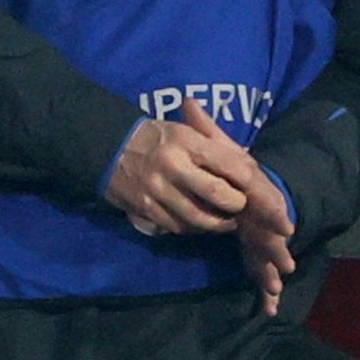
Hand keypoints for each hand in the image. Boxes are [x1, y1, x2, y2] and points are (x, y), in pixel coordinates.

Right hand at [105, 100, 256, 234]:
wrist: (106, 147)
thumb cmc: (155, 138)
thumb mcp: (184, 131)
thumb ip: (215, 147)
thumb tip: (249, 169)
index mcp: (186, 140)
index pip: (231, 164)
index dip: (249, 181)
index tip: (253, 187)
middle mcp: (172, 164)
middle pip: (217, 194)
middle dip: (235, 204)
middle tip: (238, 205)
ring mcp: (156, 189)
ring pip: (199, 217)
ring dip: (217, 223)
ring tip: (224, 220)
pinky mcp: (145, 207)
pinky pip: (177, 226)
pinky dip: (192, 228)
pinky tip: (197, 222)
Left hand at [183, 103, 296, 314]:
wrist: (254, 188)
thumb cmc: (236, 170)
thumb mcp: (222, 148)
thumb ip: (205, 128)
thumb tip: (187, 101)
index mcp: (257, 192)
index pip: (268, 202)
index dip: (276, 214)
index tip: (285, 228)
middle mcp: (263, 216)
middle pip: (272, 235)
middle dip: (278, 250)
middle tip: (283, 266)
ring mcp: (262, 236)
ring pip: (269, 256)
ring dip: (272, 272)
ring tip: (274, 289)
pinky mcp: (257, 251)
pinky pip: (261, 271)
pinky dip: (266, 291)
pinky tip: (269, 309)